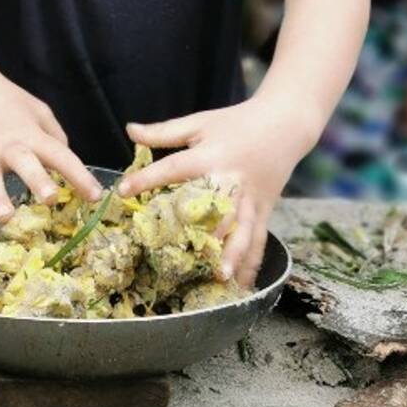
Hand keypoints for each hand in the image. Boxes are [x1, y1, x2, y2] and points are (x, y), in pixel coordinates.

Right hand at [0, 69, 102, 224]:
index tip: (96, 196)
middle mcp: (8, 145)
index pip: (60, 155)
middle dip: (37, 180)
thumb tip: (67, 165)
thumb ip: (54, 136)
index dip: (79, 175)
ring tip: (5, 217)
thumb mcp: (38, 110)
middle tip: (50, 199)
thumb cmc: (6, 99)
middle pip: (24, 163)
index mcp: (31, 134)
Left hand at [118, 95, 317, 288]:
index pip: (174, 168)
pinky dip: (253, 263)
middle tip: (180, 256)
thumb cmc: (235, 123)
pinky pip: (260, 239)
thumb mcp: (199, 122)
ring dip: (232, 254)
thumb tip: (129, 130)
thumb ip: (164, 131)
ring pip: (243, 230)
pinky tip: (243, 284)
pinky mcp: (265, 210)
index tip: (123, 190)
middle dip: (198, 232)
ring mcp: (251, 199)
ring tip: (221, 276)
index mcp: (210, 156)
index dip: (147, 178)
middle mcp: (231, 181)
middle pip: (215, 208)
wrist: (283, 123)